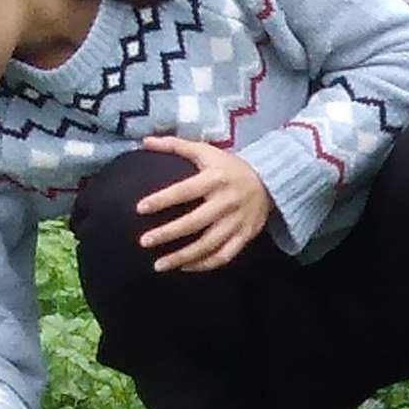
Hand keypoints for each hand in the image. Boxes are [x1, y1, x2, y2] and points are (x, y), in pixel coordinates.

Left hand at [132, 136, 273, 273]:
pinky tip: (184, 267)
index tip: (139, 208)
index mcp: (215, 179)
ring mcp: (237, 222)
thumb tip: (144, 141)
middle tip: (144, 242)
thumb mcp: (206, 151)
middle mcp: (227, 202)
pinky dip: (204, 264)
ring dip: (183, 257)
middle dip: (168, 233)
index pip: (185, 191)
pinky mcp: (245, 236)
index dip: (162, 199)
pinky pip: (224, 256)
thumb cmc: (229, 167)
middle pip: (195, 222)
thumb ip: (175, 145)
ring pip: (208, 245)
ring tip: (158, 265)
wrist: (269, 182)